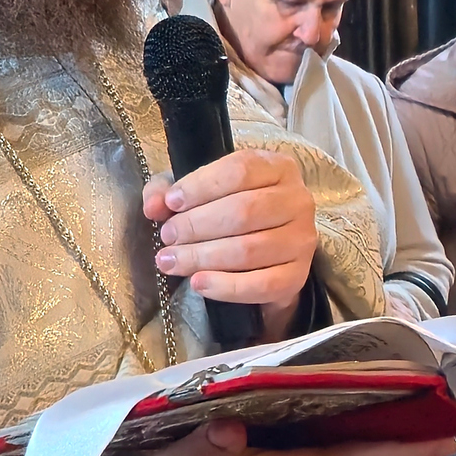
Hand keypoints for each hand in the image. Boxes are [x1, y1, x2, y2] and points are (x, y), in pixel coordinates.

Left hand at [145, 149, 314, 322]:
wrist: (264, 257)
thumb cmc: (229, 213)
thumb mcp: (198, 192)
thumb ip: (169, 190)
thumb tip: (153, 205)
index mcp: (277, 168)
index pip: (240, 170)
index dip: (201, 187)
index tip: (171, 203)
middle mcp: (298, 200)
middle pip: (244, 211)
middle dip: (197, 225)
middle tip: (168, 237)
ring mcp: (302, 240)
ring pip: (249, 250)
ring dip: (203, 257)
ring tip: (172, 261)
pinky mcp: (297, 277)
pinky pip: (262, 284)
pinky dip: (226, 287)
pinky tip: (198, 283)